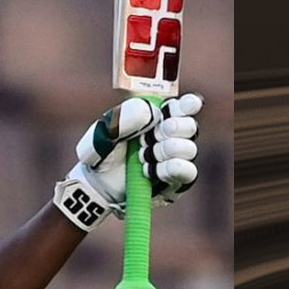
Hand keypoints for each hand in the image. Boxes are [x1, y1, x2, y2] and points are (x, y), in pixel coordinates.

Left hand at [52, 94, 202, 230]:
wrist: (98, 184)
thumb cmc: (103, 152)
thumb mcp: (106, 130)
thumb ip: (126, 117)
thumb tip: (154, 114)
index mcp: (158, 116)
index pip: (184, 106)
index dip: (190, 104)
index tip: (190, 104)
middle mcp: (172, 136)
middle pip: (190, 126)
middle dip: (171, 129)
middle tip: (147, 137)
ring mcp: (176, 159)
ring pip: (188, 149)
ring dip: (165, 150)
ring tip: (142, 157)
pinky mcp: (176, 181)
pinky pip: (189, 171)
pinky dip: (171, 169)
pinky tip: (152, 171)